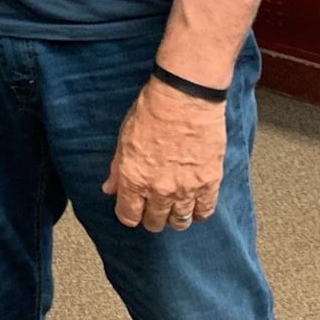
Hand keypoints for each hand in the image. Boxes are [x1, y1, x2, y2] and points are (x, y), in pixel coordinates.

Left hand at [101, 77, 227, 232]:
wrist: (185, 97)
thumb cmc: (152, 111)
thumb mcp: (125, 138)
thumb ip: (117, 168)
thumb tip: (109, 188)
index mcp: (134, 179)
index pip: (129, 215)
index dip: (129, 214)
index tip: (133, 209)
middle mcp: (159, 189)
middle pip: (155, 222)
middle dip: (152, 217)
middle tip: (155, 206)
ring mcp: (186, 188)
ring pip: (180, 221)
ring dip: (176, 218)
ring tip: (176, 207)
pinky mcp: (209, 182)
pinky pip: (204, 211)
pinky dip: (199, 212)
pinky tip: (195, 205)